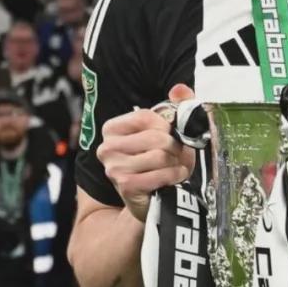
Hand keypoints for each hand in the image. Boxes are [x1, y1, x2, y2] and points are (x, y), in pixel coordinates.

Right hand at [97, 83, 196, 221]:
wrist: (153, 197)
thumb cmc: (159, 161)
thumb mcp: (167, 131)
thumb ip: (177, 106)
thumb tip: (180, 89)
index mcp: (112, 129)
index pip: (144, 116)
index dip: (166, 125)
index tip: (171, 133)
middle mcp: (107, 148)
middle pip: (155, 137)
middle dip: (174, 146)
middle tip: (177, 153)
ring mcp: (114, 168)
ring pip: (160, 156)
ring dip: (176, 162)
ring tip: (174, 166)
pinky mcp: (126, 186)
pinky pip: (160, 174)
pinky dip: (174, 175)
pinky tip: (174, 177)